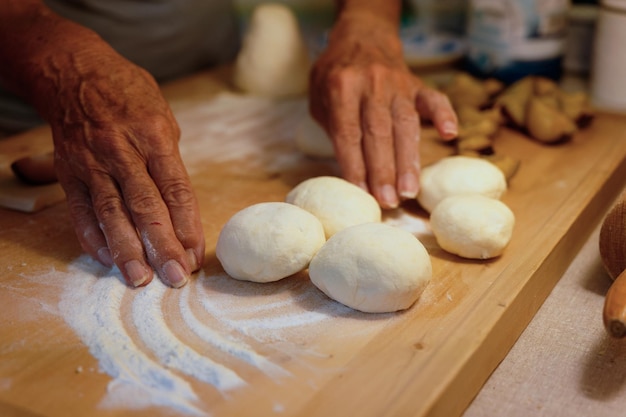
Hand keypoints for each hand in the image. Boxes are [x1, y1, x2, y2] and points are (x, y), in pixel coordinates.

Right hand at [50, 53, 203, 287]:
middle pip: (147, 207)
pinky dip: (93, 238)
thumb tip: (182, 208)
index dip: (188, 226)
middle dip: (162, 246)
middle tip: (175, 278)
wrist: (74, 73)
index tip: (195, 255)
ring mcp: (93, 164)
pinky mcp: (70, 172)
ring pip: (112, 214)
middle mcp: (123, 152)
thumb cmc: (129, 95)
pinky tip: (107, 260)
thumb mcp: (163, 117)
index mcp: (154, 136)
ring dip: (127, 251)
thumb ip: (170, 162)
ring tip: (140, 280)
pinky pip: (81, 211)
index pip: (176, 190)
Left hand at [309, 12, 457, 208]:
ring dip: (408, 160)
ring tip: (410, 190)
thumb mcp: (320, 97)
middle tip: (388, 201)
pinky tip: (450, 135)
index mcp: (342, 87)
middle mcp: (372, 84)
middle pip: (379, 133)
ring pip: (405, 124)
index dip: (355, 166)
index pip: (349, 134)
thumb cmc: (336, 76)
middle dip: (383, 171)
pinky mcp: (417, 85)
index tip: (362, 193)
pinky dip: (443, 115)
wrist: (361, 37)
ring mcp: (398, 84)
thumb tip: (351, 170)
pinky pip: (434, 99)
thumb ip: (333, 129)